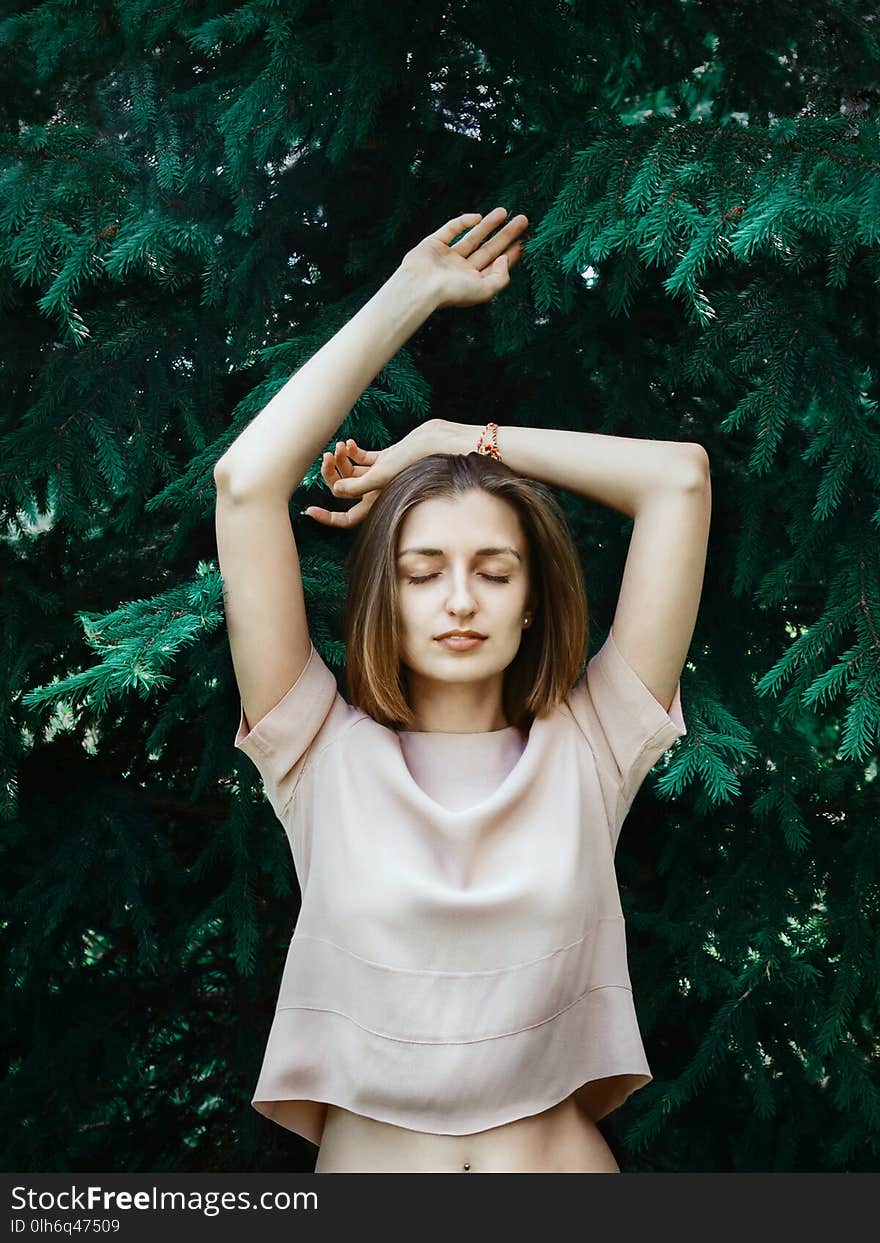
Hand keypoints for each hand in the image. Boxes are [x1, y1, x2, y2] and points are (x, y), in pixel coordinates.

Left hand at [303, 423, 438, 528]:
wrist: (434, 441)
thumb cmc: (413, 460)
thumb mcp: (382, 474)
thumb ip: (357, 485)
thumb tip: (335, 491)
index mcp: (377, 503)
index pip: (347, 518)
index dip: (327, 518)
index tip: (308, 511)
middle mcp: (377, 493)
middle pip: (343, 490)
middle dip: (331, 474)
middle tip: (327, 456)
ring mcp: (380, 476)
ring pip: (350, 473)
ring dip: (341, 459)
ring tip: (341, 446)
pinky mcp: (384, 460)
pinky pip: (362, 460)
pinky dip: (353, 452)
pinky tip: (350, 443)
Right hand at [399, 208, 528, 310]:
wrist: (421, 287)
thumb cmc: (453, 292)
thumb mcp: (485, 290)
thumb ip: (501, 277)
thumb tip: (505, 258)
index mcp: (473, 283)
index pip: (496, 266)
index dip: (512, 253)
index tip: (525, 241)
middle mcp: (461, 270)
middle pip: (489, 249)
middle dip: (506, 235)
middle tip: (523, 219)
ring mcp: (447, 256)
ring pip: (473, 237)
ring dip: (489, 224)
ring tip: (505, 211)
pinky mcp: (434, 244)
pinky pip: (451, 229)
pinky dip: (463, 222)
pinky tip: (478, 217)